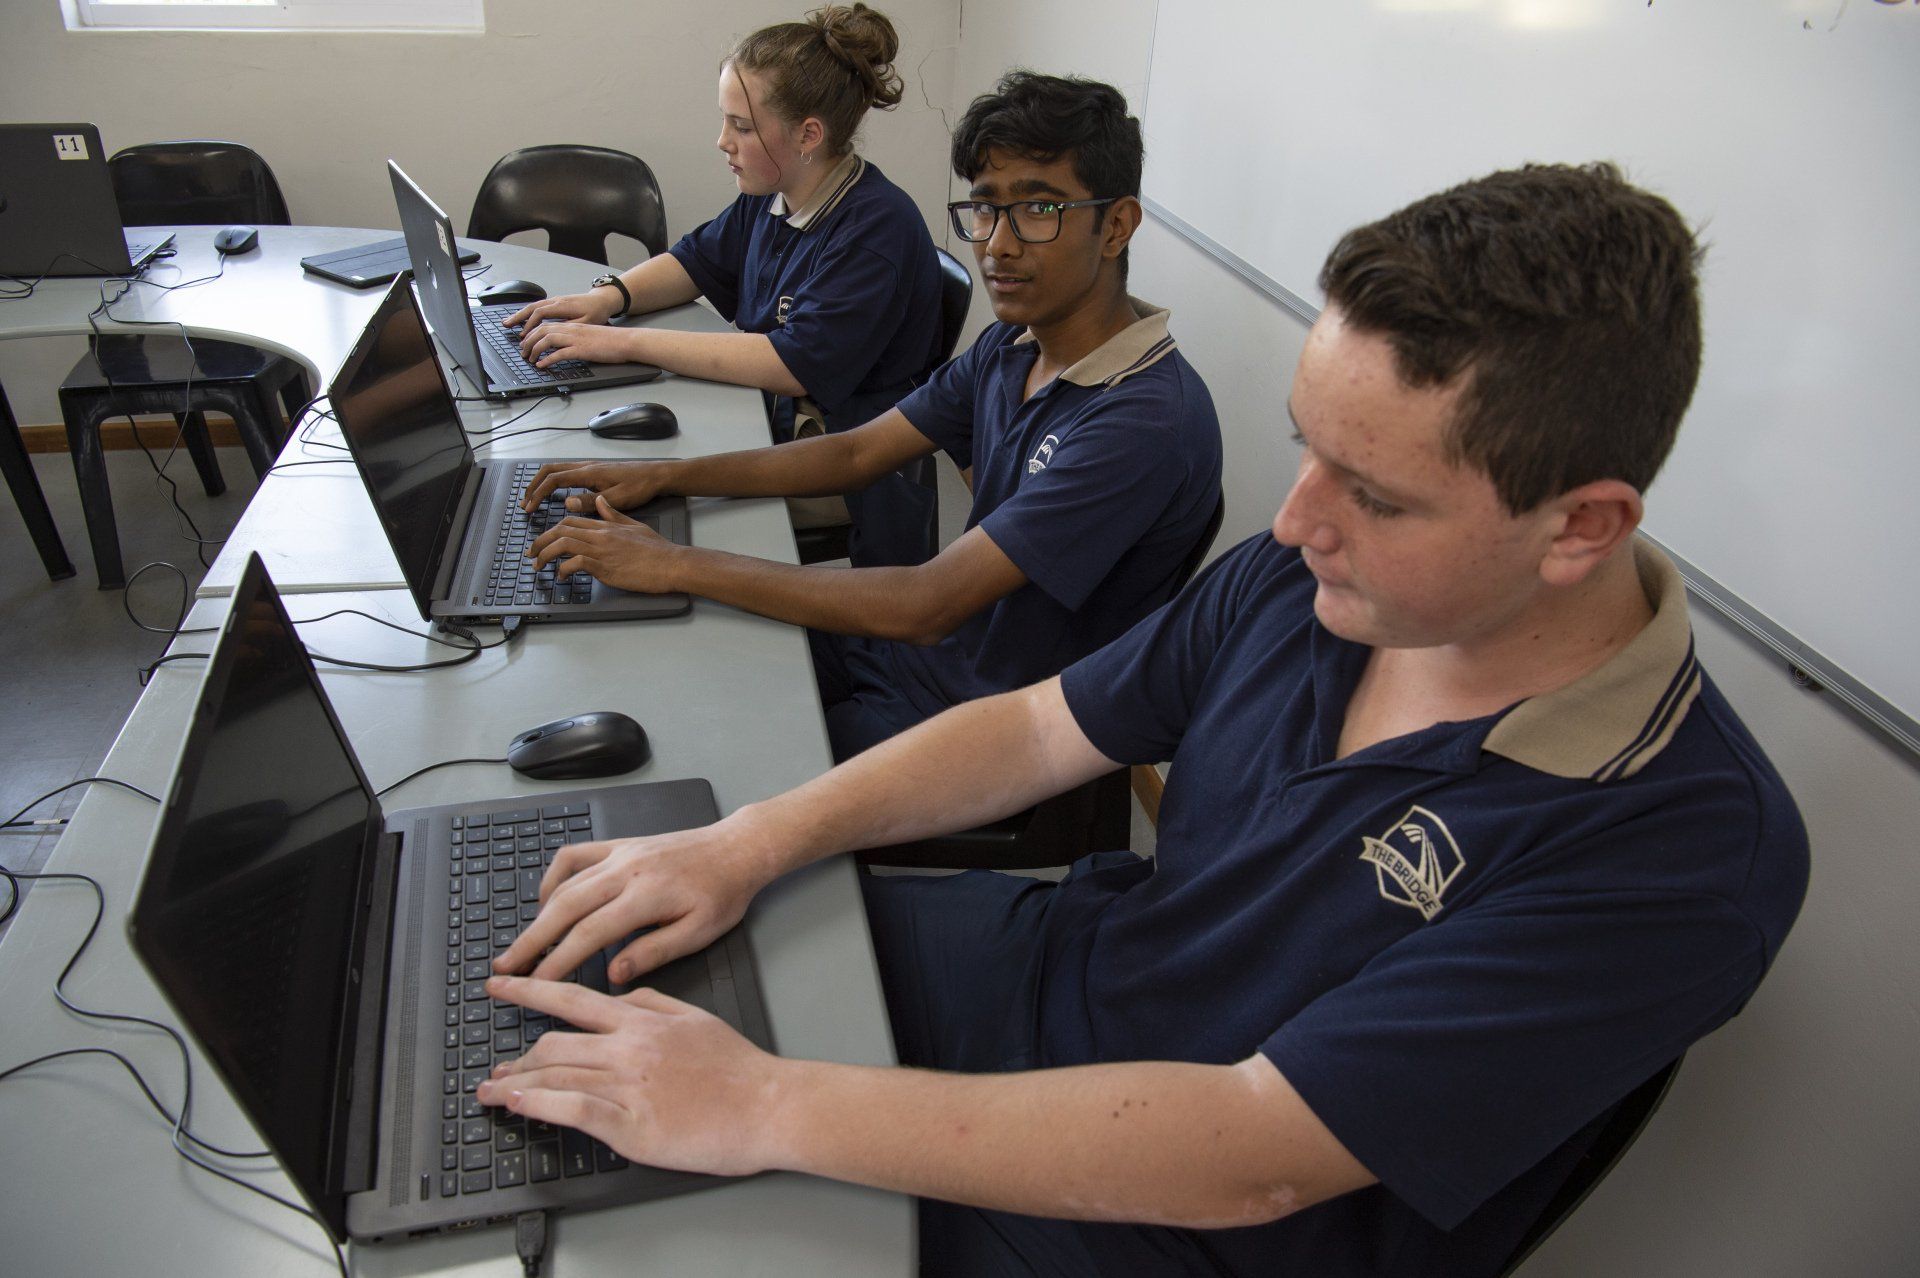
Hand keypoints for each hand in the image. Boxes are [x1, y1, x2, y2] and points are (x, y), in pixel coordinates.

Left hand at [477, 978, 781, 1177]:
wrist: (768, 1105)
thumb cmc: (739, 1068)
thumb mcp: (695, 1018)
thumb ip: (655, 1002)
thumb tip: (624, 992)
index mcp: (642, 1020)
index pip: (572, 998)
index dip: (528, 992)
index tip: (499, 988)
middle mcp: (628, 1047)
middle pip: (554, 1043)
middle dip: (516, 1057)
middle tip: (496, 1069)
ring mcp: (628, 1086)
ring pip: (556, 1074)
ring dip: (515, 1083)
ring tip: (492, 1092)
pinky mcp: (631, 1125)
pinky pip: (572, 1110)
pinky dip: (538, 1105)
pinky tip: (517, 1105)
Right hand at [493, 818, 769, 983]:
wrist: (736, 849)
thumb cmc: (723, 894)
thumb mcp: (699, 933)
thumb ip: (654, 952)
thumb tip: (611, 974)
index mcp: (646, 896)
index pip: (589, 934)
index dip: (557, 961)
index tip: (534, 985)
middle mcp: (625, 870)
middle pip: (564, 908)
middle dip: (531, 941)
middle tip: (505, 969)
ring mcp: (619, 854)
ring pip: (565, 885)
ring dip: (537, 916)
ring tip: (520, 945)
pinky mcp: (618, 845)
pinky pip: (574, 857)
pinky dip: (554, 878)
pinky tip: (546, 901)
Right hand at [506, 288, 617, 333]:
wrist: (603, 301)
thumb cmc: (596, 311)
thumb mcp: (586, 322)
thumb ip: (569, 326)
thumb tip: (554, 332)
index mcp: (562, 305)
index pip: (540, 313)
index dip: (530, 324)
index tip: (524, 335)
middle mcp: (556, 301)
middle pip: (532, 307)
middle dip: (518, 317)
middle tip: (506, 325)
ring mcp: (555, 301)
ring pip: (533, 306)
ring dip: (520, 315)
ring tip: (509, 323)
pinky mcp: (556, 303)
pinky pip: (538, 307)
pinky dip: (528, 313)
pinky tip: (523, 320)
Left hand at [521, 318, 644, 368]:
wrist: (626, 341)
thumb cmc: (612, 341)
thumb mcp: (590, 336)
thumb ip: (576, 339)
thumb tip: (566, 348)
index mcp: (573, 326)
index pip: (547, 325)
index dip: (533, 333)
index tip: (527, 342)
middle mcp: (571, 330)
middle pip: (542, 330)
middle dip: (529, 341)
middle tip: (523, 352)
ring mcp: (576, 339)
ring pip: (547, 340)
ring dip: (534, 349)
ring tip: (529, 359)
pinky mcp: (581, 350)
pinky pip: (559, 354)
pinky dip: (547, 360)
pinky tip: (542, 365)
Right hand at [521, 460, 669, 512]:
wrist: (655, 475)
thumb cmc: (640, 486)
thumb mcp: (617, 498)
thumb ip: (591, 502)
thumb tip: (567, 503)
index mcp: (588, 473)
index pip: (554, 480)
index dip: (538, 493)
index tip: (530, 508)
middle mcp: (586, 467)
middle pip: (550, 470)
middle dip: (534, 486)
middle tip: (525, 503)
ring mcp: (589, 467)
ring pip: (557, 470)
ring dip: (543, 483)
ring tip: (534, 499)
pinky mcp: (594, 472)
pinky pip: (567, 473)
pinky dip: (554, 482)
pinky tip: (556, 495)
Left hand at [528, 497, 681, 592]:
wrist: (671, 563)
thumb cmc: (657, 549)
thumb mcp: (633, 525)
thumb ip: (613, 514)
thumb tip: (599, 502)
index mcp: (605, 525)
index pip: (570, 520)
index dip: (553, 529)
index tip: (545, 540)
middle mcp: (600, 535)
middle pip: (560, 530)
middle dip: (540, 541)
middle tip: (531, 553)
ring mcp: (601, 550)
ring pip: (563, 544)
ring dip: (545, 555)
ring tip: (538, 566)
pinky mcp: (604, 567)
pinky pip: (575, 563)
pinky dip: (564, 569)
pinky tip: (562, 576)